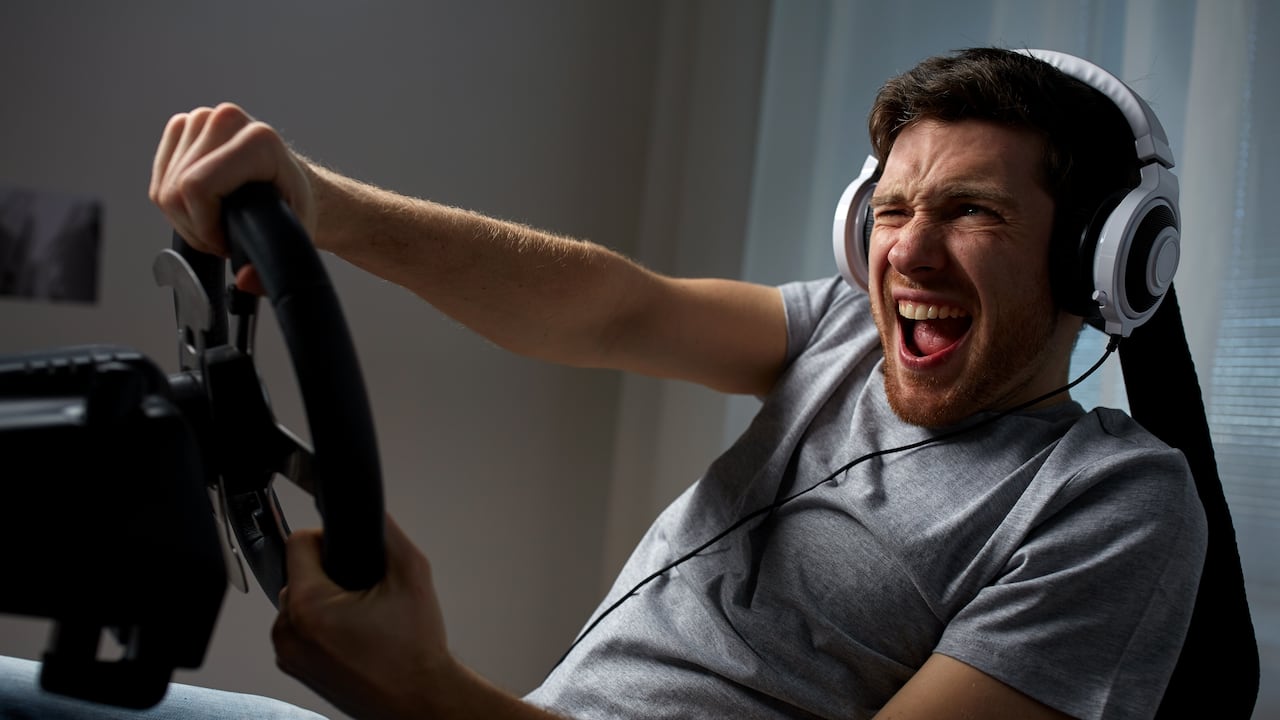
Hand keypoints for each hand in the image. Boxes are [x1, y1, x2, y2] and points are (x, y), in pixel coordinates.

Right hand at [149, 103, 316, 258]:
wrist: (292, 181)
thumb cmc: (293, 204)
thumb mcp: (295, 236)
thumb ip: (273, 270)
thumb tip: (245, 278)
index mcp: (259, 141)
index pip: (196, 187)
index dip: (205, 227)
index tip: (227, 241)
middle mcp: (228, 120)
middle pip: (175, 190)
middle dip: (195, 227)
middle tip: (222, 237)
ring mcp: (202, 118)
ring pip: (164, 187)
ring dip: (184, 218)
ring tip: (215, 223)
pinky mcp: (183, 126)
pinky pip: (159, 177)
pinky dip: (174, 202)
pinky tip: (201, 206)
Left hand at [271, 515, 455, 719]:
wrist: (420, 701)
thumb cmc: (416, 650)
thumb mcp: (412, 575)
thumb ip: (386, 533)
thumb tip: (370, 511)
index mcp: (309, 607)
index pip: (297, 543)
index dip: (327, 539)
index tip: (352, 555)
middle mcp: (288, 633)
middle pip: (297, 573)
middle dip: (329, 574)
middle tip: (366, 593)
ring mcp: (289, 656)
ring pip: (298, 601)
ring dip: (325, 600)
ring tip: (363, 617)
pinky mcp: (295, 669)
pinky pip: (300, 629)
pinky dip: (322, 625)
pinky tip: (355, 636)